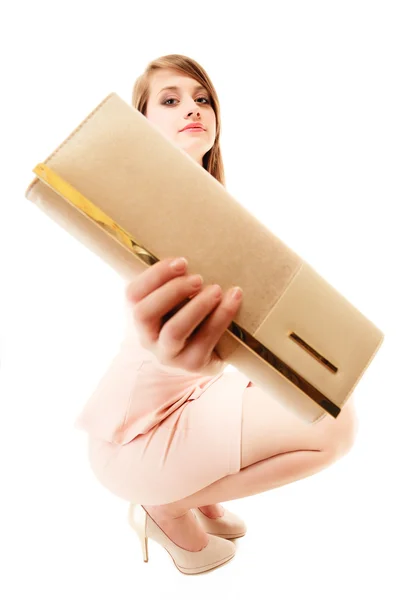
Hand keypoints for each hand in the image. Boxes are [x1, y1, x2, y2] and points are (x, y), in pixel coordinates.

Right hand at [125, 257, 242, 375]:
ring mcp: (168, 354)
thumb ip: (172, 281)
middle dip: (172, 291)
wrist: (193, 358)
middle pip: (145, 314)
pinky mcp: (193, 364)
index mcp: (138, 314)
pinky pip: (205, 341)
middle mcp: (147, 337)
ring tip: (216, 289)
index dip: (155, 275)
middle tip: (198, 278)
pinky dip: (221, 317)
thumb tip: (192, 251)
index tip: (181, 261)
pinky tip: (234, 298)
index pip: (133, 294)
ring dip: (196, 307)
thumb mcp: (172, 300)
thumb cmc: (183, 317)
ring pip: (174, 331)